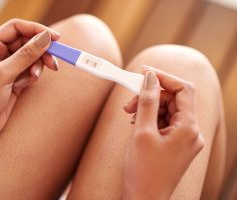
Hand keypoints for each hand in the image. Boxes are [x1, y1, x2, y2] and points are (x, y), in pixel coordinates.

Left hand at [0, 19, 59, 142]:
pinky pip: (30, 72)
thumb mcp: (3, 75)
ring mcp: (7, 68)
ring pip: (31, 58)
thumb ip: (25, 55)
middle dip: (41, 52)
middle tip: (53, 62)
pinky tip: (24, 86)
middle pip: (26, 43)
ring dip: (37, 67)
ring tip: (34, 78)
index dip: (36, 30)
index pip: (16, 28)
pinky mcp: (14, 81)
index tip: (55, 38)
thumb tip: (45, 38)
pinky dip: (32, 77)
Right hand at [123, 66, 203, 198]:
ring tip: (130, 115)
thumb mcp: (142, 132)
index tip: (143, 73)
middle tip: (128, 101)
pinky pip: (166, 123)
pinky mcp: (176, 144)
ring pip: (168, 111)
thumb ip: (147, 101)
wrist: (144, 199)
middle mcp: (191, 133)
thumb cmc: (143, 171)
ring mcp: (185, 139)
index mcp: (188, 128)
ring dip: (149, 107)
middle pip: (174, 100)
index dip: (163, 77)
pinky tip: (137, 124)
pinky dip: (151, 119)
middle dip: (151, 96)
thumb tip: (150, 78)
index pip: (183, 90)